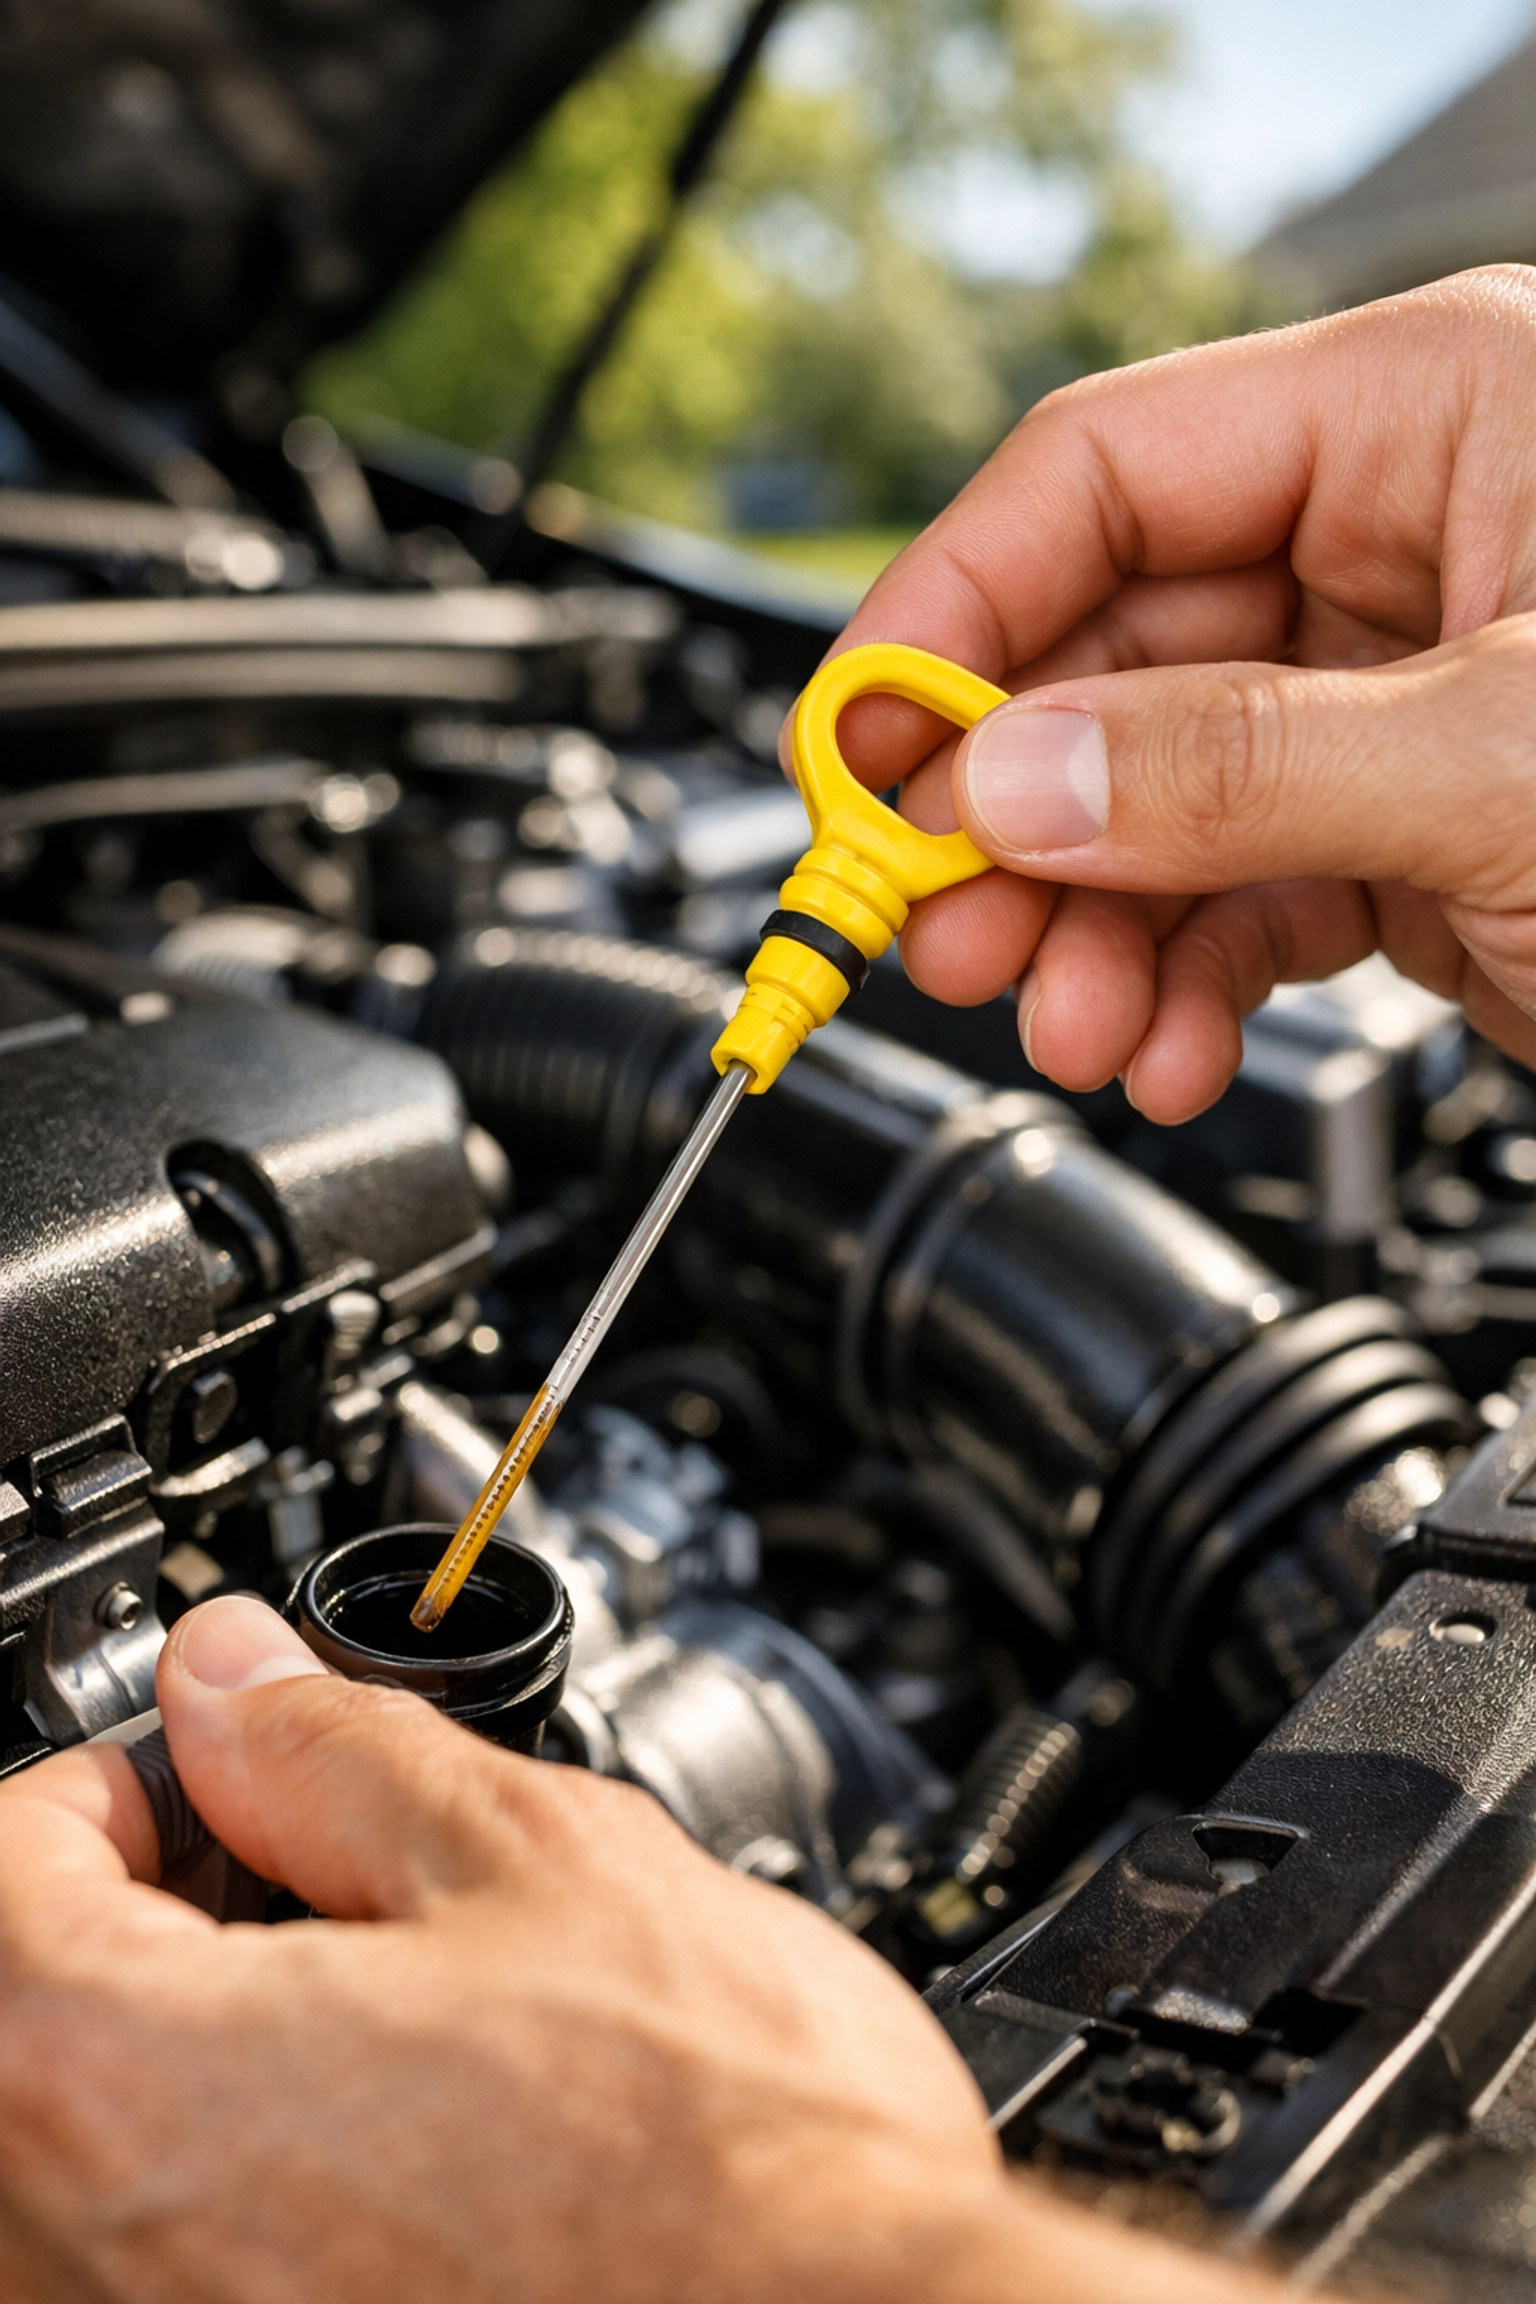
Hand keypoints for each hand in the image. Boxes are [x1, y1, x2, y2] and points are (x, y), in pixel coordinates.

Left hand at [0, 1597, 1291, 2303]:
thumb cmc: (730, 2167)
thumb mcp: (538, 1864)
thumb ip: (340, 1752)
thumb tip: (232, 1681)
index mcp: (129, 2085)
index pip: (0, 1863)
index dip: (118, 1771)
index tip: (223, 1761)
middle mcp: (94, 2261)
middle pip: (36, 2011)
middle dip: (167, 1904)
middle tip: (326, 1857)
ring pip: (106, 2149)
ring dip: (213, 2037)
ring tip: (400, 1990)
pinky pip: (187, 2256)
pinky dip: (260, 2167)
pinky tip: (420, 2131)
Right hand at [822, 265, 1535, 1121]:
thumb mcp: (1502, 755)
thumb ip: (1229, 764)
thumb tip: (1009, 782)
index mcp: (1430, 420)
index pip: (1104, 476)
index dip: (954, 614)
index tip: (862, 753)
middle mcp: (1402, 546)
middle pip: (1110, 655)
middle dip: (1020, 815)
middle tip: (940, 926)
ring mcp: (1399, 701)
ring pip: (1161, 798)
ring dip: (1093, 930)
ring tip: (1073, 1025)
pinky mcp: (1419, 837)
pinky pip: (1244, 895)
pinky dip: (1187, 984)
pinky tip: (1169, 1049)